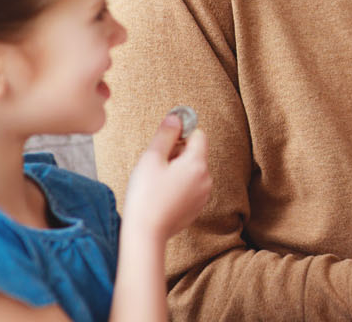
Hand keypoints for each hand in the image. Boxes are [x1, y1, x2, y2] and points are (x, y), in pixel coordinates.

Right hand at [122, 113, 211, 242]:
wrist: (145, 234)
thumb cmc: (145, 196)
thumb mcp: (152, 159)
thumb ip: (166, 135)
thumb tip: (176, 117)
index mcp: (197, 163)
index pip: (198, 134)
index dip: (181, 134)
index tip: (164, 142)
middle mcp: (206, 178)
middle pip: (195, 153)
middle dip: (177, 154)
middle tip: (156, 166)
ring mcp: (203, 194)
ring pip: (192, 170)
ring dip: (177, 170)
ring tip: (157, 183)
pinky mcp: (197, 207)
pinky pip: (190, 187)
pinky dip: (178, 186)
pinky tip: (162, 196)